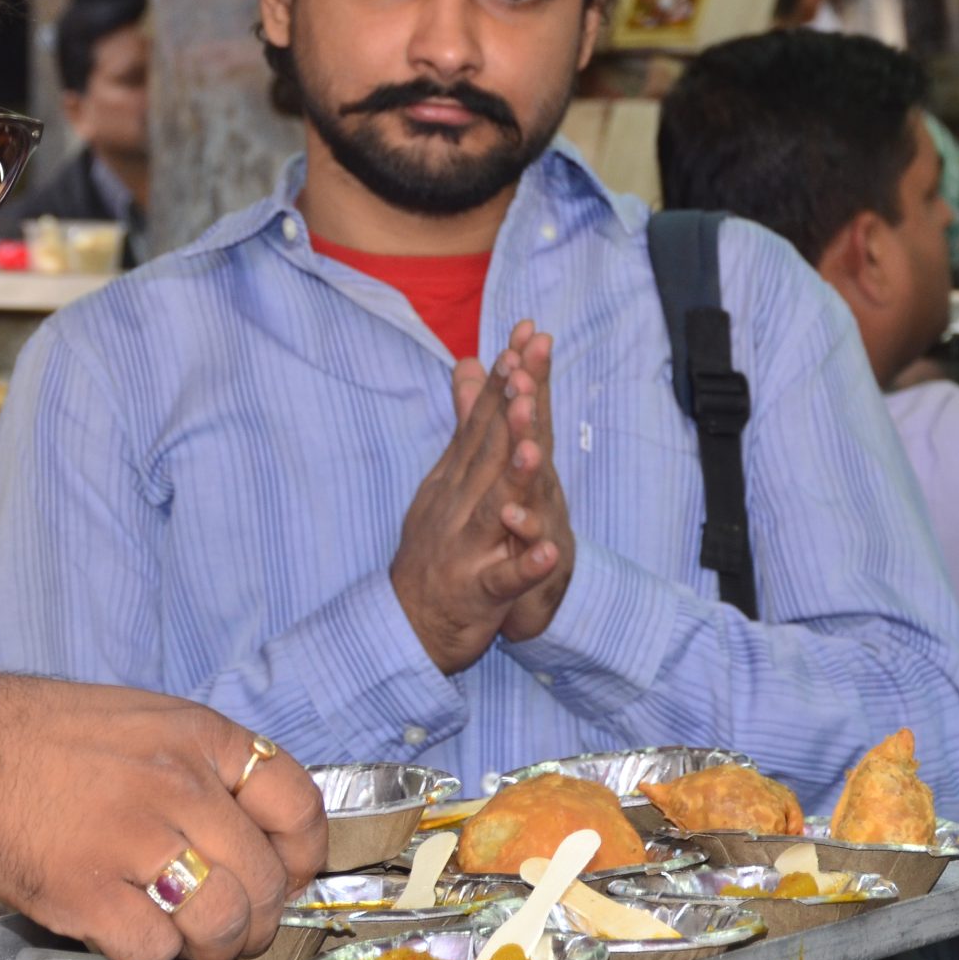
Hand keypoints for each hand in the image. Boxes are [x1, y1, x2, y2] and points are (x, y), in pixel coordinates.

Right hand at [0, 678, 326, 959]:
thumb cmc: (53, 738)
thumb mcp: (149, 721)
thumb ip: (208, 768)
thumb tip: (261, 833)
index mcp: (200, 736)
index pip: (298, 805)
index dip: (302, 855)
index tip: (284, 874)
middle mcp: (178, 785)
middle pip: (266, 880)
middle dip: (258, 918)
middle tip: (230, 924)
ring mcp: (134, 839)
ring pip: (223, 923)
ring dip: (214, 947)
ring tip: (188, 940)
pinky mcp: (88, 892)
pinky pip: (156, 951)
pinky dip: (150, 957)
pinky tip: (126, 931)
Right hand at [389, 321, 576, 670]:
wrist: (409, 624)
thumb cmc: (438, 548)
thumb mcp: (448, 478)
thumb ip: (467, 421)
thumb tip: (470, 362)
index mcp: (458, 477)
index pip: (485, 418)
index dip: (507, 377)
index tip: (526, 335)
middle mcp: (459, 503)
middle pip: (489, 450)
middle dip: (512, 406)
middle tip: (529, 364)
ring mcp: (466, 547)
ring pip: (493, 506)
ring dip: (513, 476)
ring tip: (533, 448)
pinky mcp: (478, 592)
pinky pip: (504, 578)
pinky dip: (526, 565)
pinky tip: (549, 550)